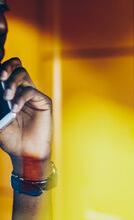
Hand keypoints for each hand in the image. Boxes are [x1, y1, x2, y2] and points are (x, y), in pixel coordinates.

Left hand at [0, 57, 51, 178]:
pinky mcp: (43, 102)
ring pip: (23, 75)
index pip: (7, 72)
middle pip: (16, 68)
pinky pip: (32, 92)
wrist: (25, 153)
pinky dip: (21, 98)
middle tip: (0, 77)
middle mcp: (22, 91)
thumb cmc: (10, 138)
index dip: (3, 66)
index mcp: (10, 93)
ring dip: (13, 83)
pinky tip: (15, 109)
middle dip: (7, 68)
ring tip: (6, 97)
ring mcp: (33, 96)